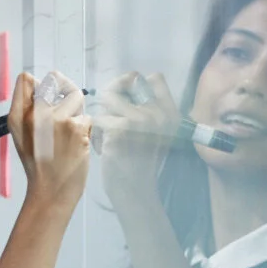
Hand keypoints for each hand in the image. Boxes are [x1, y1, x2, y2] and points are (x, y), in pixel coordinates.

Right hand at [8, 70, 91, 210]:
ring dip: (77, 112)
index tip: (48, 96)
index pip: (25, 79)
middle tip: (66, 108)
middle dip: (64, 91)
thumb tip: (37, 81)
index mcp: (17, 115)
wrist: (50, 191)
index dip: (40, 84)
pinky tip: (76, 144)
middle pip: (55, 79)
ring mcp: (57, 119)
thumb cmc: (37, 164)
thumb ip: (25, 108)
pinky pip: (86, 117)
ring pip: (76, 97)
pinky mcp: (76, 128)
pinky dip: (85, 130)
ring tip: (70, 131)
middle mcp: (35, 113)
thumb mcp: (20, 134)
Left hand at [91, 71, 180, 202]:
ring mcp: (139, 120)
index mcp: (170, 112)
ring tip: (109, 136)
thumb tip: (128, 80)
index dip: (132, 84)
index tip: (124, 98)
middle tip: (111, 121)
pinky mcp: (119, 129)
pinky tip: (105, 146)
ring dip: (102, 117)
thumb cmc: (140, 161)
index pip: (153, 78)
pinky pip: (98, 118)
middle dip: (109, 102)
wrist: (135, 189)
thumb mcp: (155, 132)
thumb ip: (147, 108)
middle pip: (120, 86)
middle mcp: (157, 113)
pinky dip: (97, 132)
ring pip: (105, 101)